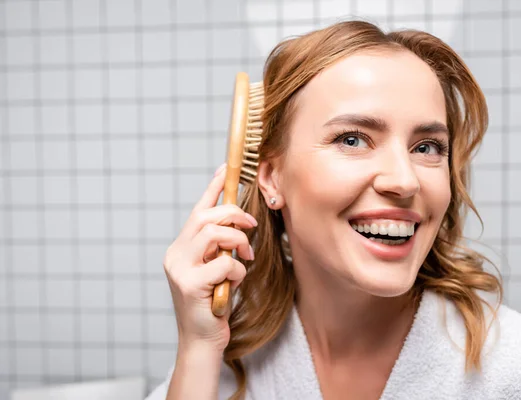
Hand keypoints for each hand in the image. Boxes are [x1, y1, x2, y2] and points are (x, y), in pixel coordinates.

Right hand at [163, 164, 257, 350]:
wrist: (203, 340)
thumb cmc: (215, 303)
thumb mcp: (217, 269)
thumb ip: (220, 248)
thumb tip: (238, 223)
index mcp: (180, 248)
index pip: (196, 210)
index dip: (213, 187)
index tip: (226, 168)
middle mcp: (175, 254)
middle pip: (205, 216)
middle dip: (234, 215)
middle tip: (252, 226)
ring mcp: (179, 270)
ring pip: (212, 234)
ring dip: (238, 241)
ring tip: (246, 257)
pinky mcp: (189, 286)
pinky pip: (223, 263)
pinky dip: (237, 270)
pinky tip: (235, 282)